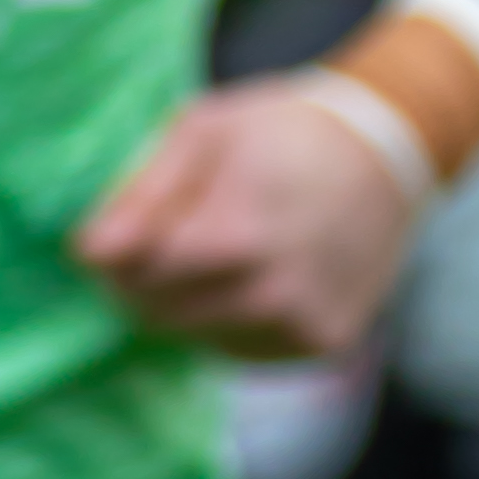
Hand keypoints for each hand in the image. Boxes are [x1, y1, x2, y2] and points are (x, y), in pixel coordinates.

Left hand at [70, 75, 424, 360]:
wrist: (390, 151)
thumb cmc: (285, 131)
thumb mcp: (206, 130)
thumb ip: (143, 193)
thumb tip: (89, 252)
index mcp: (239, 231)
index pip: (133, 276)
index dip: (117, 253)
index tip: (130, 227)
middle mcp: (275, 291)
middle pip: (160, 315)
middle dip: (147, 282)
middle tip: (174, 237)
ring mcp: (304, 323)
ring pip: (199, 337)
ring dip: (191, 303)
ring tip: (226, 250)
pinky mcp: (324, 343)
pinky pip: (245, 348)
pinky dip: (235, 320)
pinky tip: (261, 275)